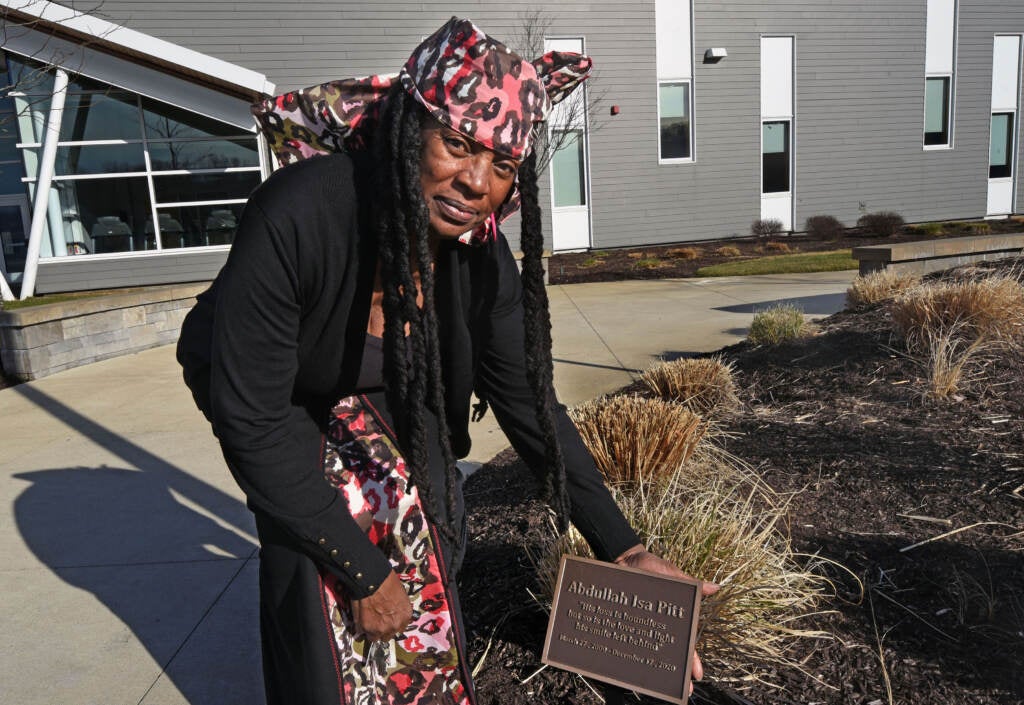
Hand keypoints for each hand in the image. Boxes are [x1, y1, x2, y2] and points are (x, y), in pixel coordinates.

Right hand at [349, 569, 412, 640]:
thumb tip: (391, 613)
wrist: (372, 579)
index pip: (399, 628)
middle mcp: (395, 625)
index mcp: (405, 616)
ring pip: (375, 637)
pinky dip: (360, 627)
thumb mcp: (400, 595)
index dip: (391, 624)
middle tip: (376, 620)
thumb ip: (396, 609)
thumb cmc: (386, 581)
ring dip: (371, 631)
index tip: (386, 621)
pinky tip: (360, 618)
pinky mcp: (367, 628)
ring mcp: (381, 628)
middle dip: (382, 629)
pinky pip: (362, 632)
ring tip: (367, 620)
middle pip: (388, 635)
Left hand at [614, 544, 718, 692]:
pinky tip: (630, 670)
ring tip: (659, 685)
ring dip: (655, 668)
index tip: (698, 675)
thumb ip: (691, 584)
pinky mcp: (625, 621)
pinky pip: (628, 639)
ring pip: (649, 650)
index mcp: (675, 616)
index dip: (693, 659)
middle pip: (670, 652)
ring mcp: (642, 623)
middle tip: (684, 689)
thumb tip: (715, 587)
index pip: (686, 641)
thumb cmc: (651, 566)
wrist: (624, 558)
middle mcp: (659, 624)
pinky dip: (630, 653)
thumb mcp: (672, 575)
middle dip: (678, 671)